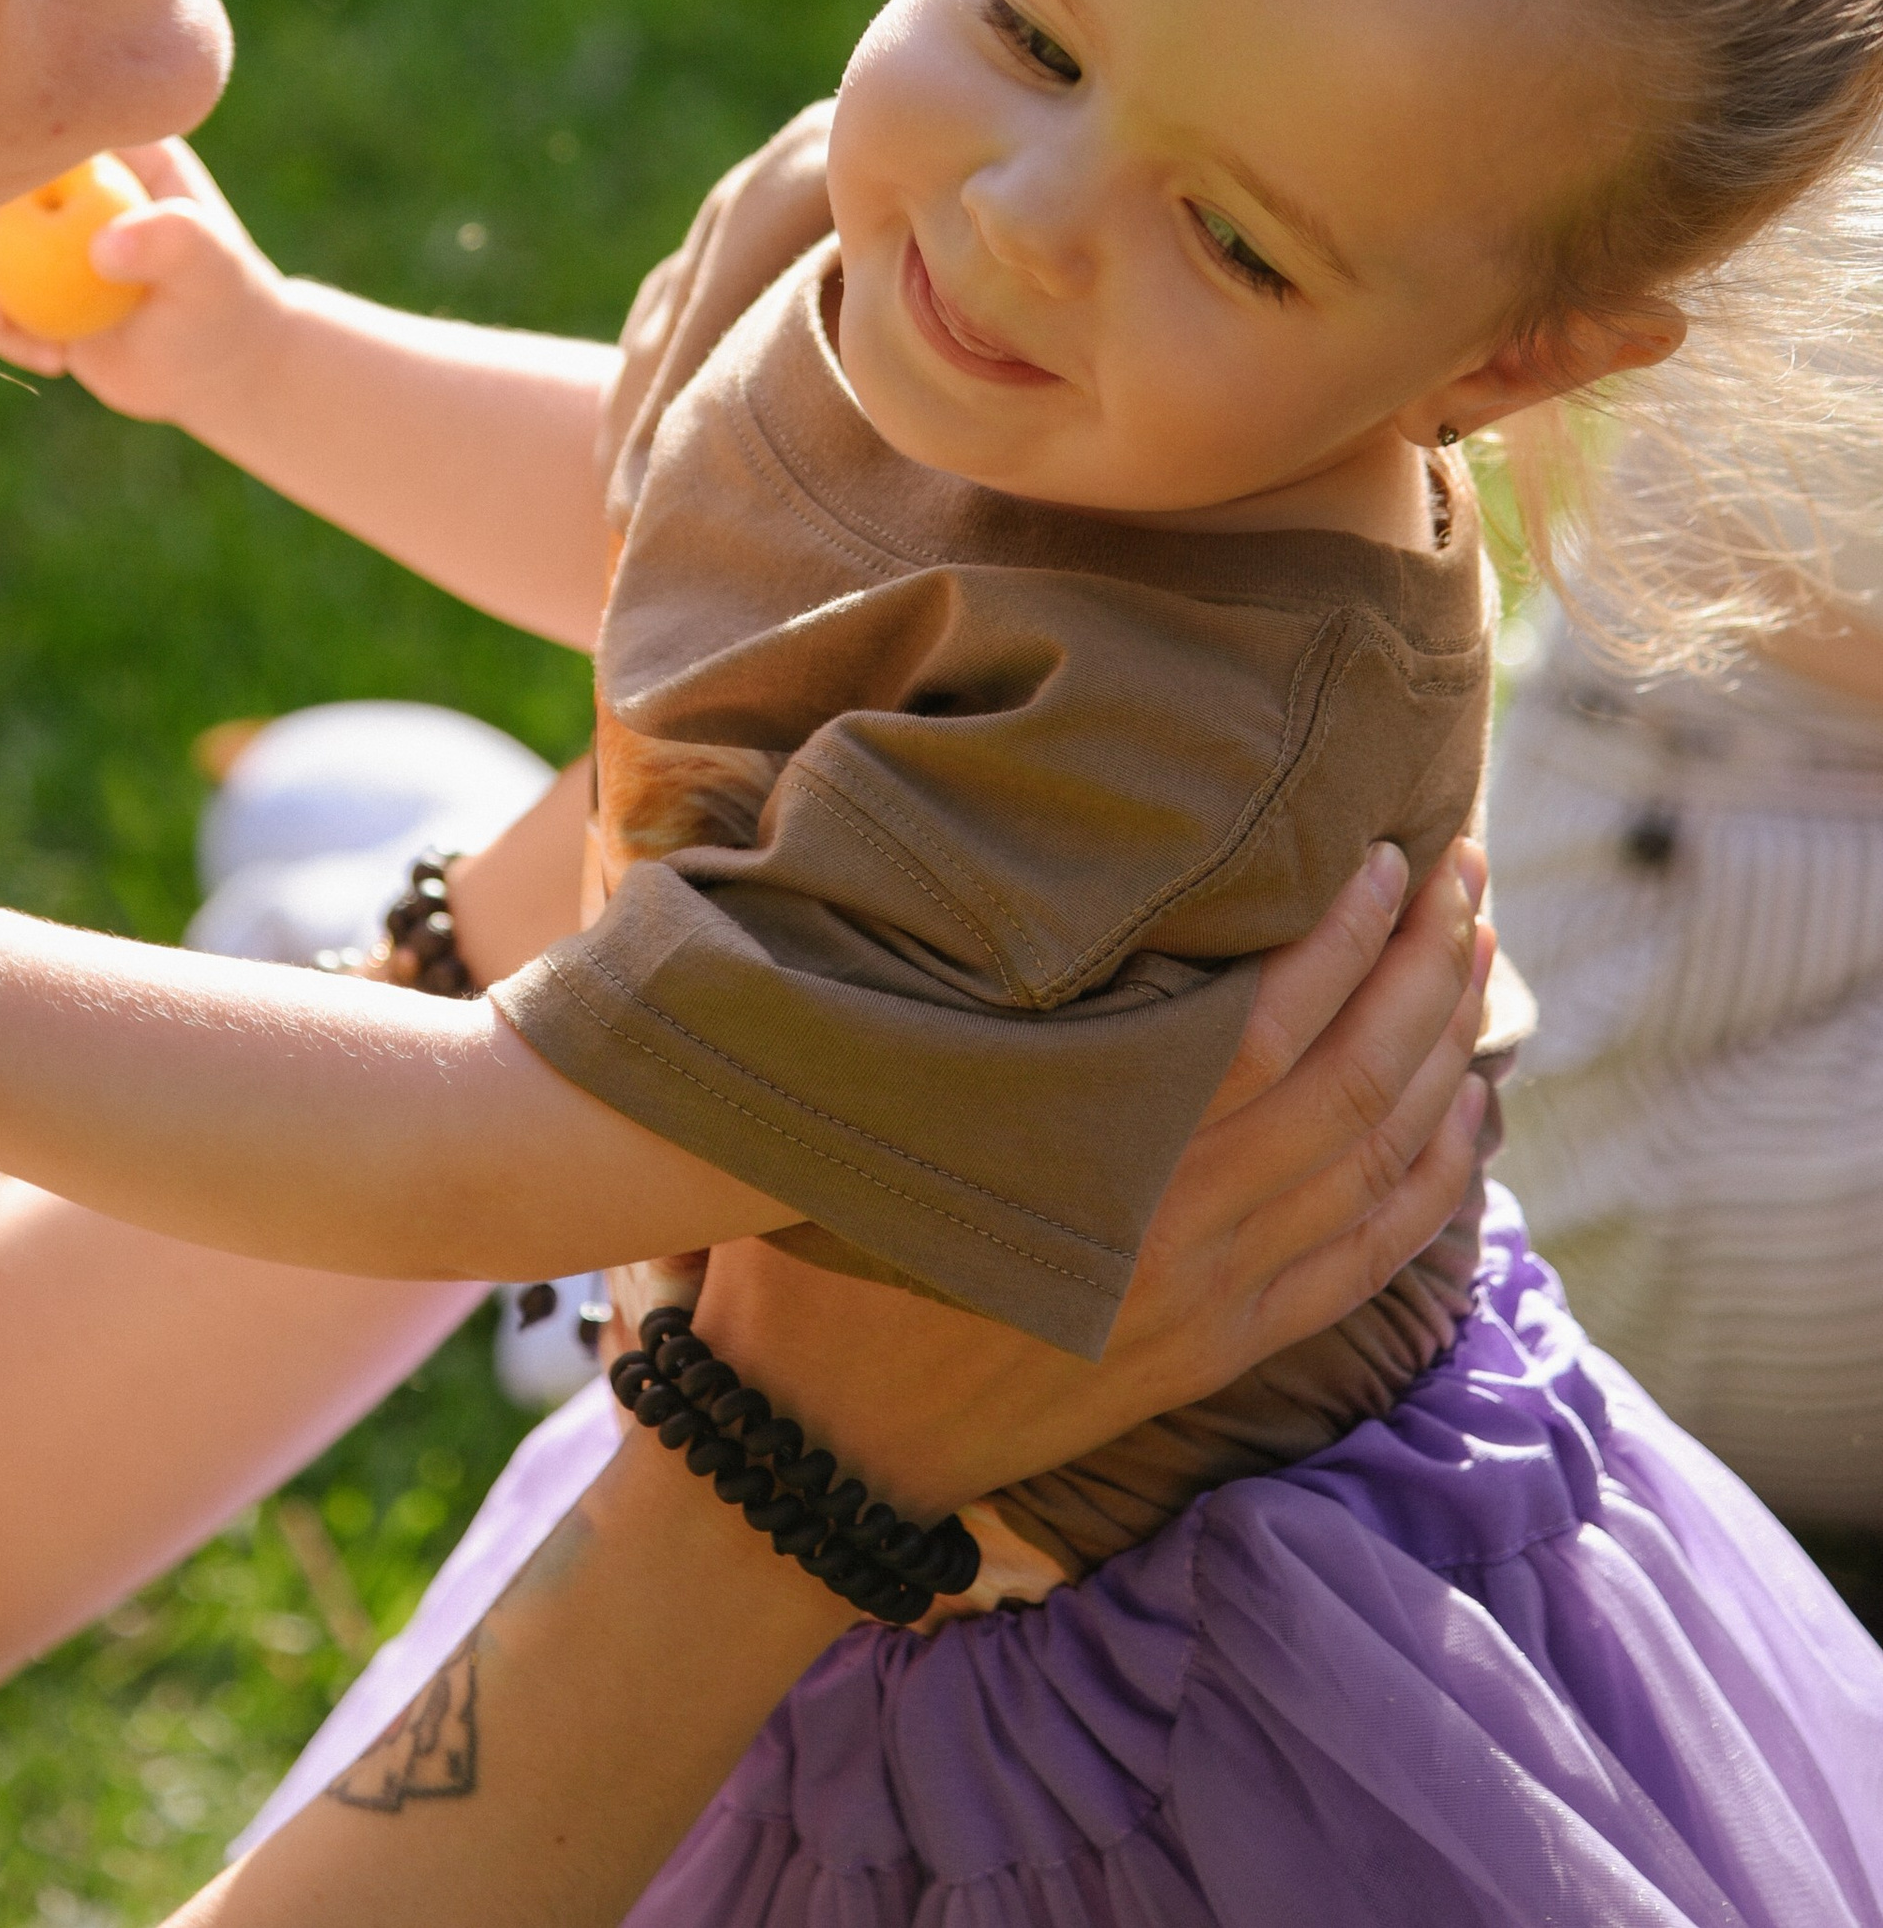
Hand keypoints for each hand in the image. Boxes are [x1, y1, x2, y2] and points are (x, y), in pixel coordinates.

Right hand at [0, 136, 293, 421]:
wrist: (222, 369)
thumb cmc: (227, 305)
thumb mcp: (213, 270)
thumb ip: (173, 241)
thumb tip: (103, 245)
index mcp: (112, 149)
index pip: (38, 131)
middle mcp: (72, 183)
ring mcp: (48, 235)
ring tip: (4, 339)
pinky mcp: (33, 285)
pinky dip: (0, 332)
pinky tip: (54, 364)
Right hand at [685, 836, 1488, 1521]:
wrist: (820, 1445)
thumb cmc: (820, 1245)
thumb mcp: (865, 1109)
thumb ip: (946, 1008)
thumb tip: (1001, 872)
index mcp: (1090, 1162)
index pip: (1261, 1032)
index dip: (1336, 938)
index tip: (1377, 851)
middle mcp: (1176, 1233)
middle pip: (1350, 1084)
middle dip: (1424, 965)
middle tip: (1465, 867)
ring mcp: (1209, 1301)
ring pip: (1376, 1166)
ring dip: (1444, 1050)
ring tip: (1476, 950)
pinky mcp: (1218, 1351)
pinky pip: (1366, 1261)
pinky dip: (1437, 1182)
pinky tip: (1470, 1111)